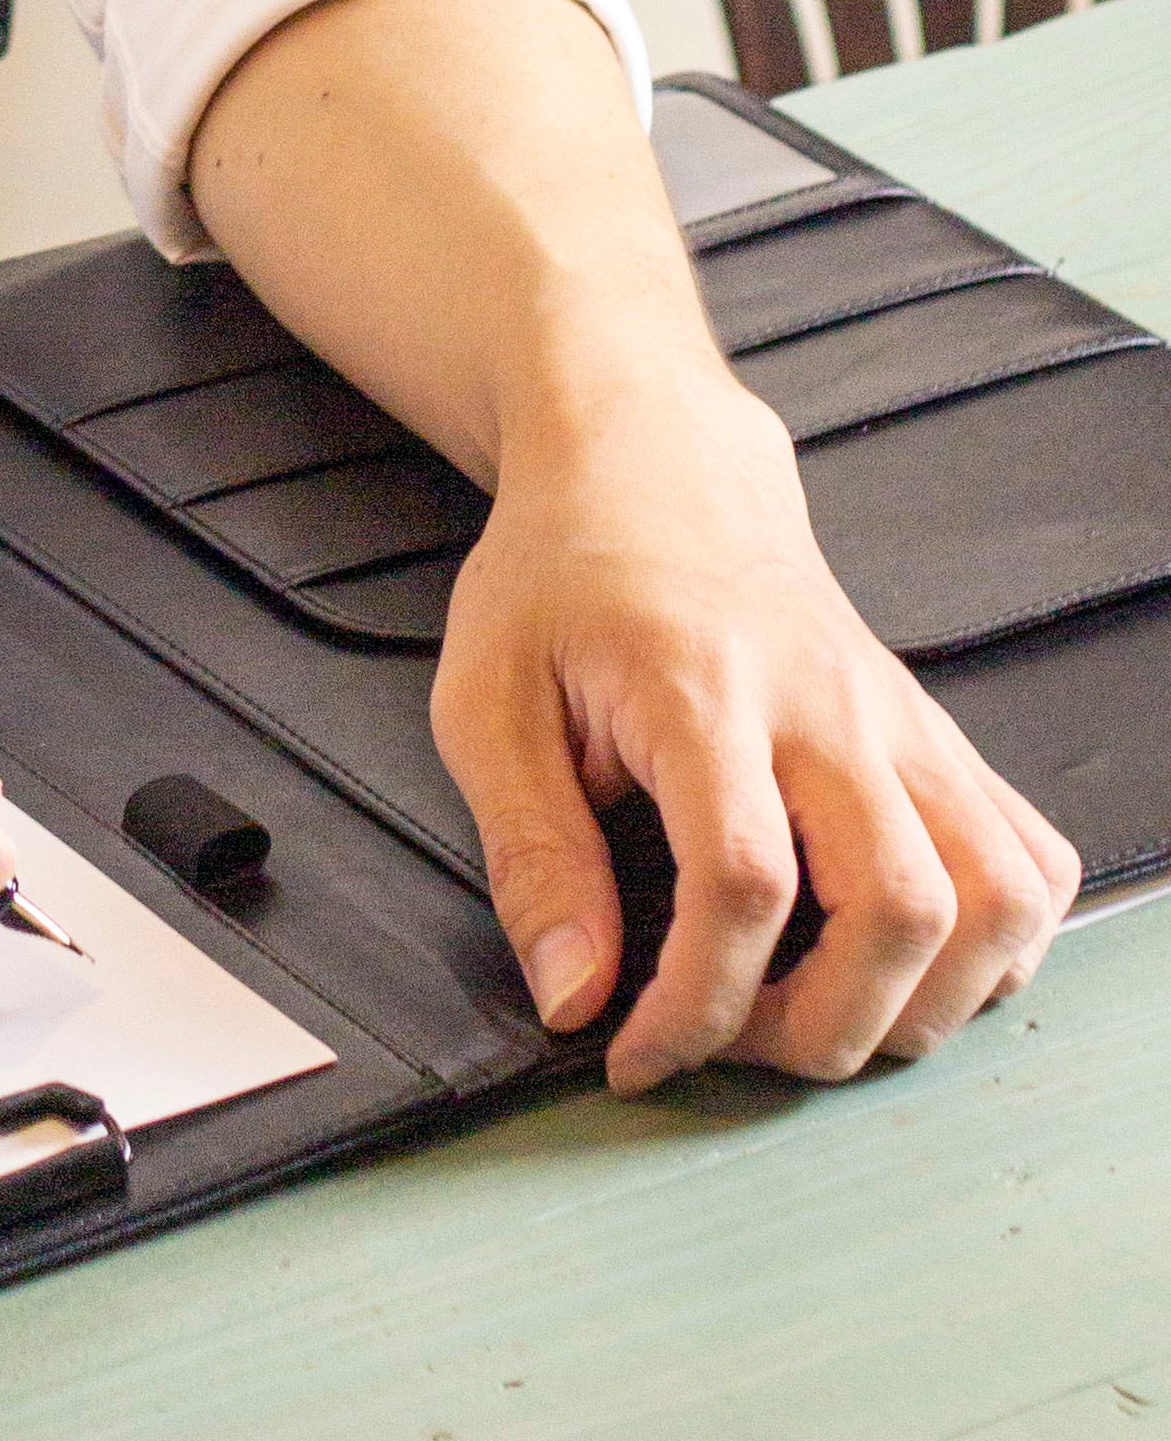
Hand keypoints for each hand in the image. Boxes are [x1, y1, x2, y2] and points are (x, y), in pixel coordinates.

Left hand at [435, 373, 1080, 1090]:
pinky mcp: (937, 734)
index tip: (637, 1051)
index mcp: (702, 687)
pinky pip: (1029, 860)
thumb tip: (573, 998)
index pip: (742, 880)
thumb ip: (530, 854)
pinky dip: (997, 945)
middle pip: (899, 908)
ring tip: (823, 1010)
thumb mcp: (485, 697)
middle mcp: (827, 704)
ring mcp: (899, 719)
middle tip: (733, 1038)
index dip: (698, 1004)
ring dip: (925, 1003)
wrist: (653, 463)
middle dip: (823, 1028)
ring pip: (995, 898)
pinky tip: (907, 960)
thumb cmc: (563, 576)